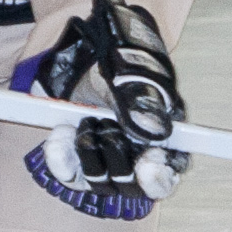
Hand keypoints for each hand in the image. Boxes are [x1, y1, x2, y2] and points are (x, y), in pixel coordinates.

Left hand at [34, 0, 189, 201]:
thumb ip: (142, 102)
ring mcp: (105, 159)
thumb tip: (153, 130)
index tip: (148, 164)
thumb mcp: (133, 72)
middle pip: (132, 184)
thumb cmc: (121, 57)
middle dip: (117, 159)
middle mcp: (136, 155)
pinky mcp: (76, 158)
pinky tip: (61, 132)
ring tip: (85, 120)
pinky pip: (69, 172)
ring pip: (100, 181)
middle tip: (106, 128)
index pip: (169, 172)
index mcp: (164, 137)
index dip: (159, 177)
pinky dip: (62, 156)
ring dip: (90, 154)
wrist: (86, 47)